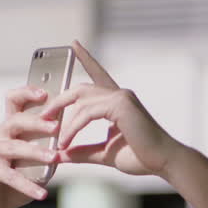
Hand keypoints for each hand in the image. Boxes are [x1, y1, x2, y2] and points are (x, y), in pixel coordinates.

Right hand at [0, 86, 59, 207]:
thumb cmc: (16, 179)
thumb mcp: (35, 162)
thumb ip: (48, 149)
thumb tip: (69, 143)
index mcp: (9, 127)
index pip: (15, 101)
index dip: (28, 93)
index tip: (46, 93)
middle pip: (16, 120)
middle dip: (37, 122)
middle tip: (56, 127)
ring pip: (14, 147)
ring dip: (36, 152)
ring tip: (54, 158)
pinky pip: (10, 176)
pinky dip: (27, 186)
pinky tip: (42, 193)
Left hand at [41, 40, 184, 177]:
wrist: (164, 163)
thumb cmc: (142, 157)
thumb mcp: (105, 154)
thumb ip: (83, 151)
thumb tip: (62, 154)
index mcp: (118, 102)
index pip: (99, 74)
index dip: (86, 58)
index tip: (73, 45)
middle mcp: (120, 94)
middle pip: (80, 88)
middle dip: (59, 101)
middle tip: (43, 116)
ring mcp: (121, 97)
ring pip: (81, 102)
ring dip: (65, 122)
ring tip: (55, 140)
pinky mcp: (121, 105)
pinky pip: (87, 112)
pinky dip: (74, 128)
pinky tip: (66, 142)